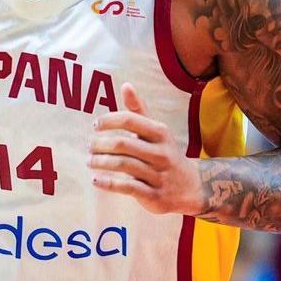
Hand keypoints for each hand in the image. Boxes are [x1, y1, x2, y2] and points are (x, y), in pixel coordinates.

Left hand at [90, 83, 202, 215]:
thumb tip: (125, 85)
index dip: (109, 121)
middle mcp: (161, 153)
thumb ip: (139, 110)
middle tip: (88, 146)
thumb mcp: (157, 131)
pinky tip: (95, 180)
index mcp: (160, 133)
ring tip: (89, 161)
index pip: (130, 120)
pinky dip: (108, 183)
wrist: (192, 187)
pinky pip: (127, 187)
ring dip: (101, 162)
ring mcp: (158, 175)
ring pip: (124, 165)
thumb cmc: (166, 154)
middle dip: (101, 145)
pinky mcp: (154, 195)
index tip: (95, 125)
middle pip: (123, 144)